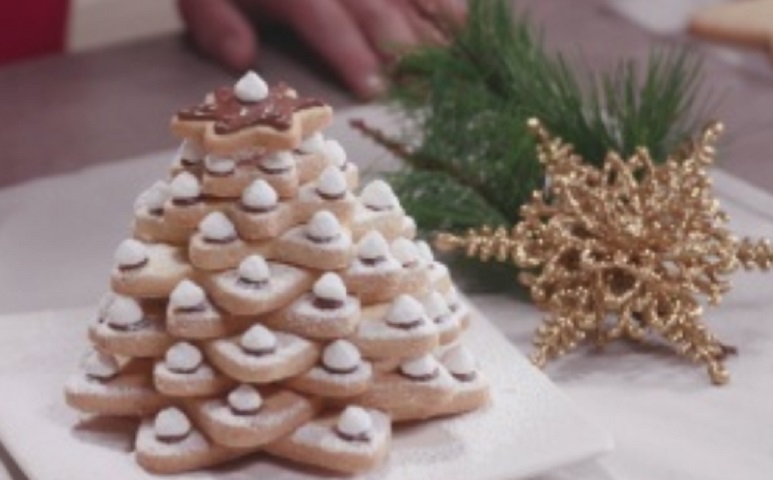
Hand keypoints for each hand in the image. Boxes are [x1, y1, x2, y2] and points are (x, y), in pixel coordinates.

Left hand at [177, 0, 465, 98]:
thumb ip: (214, 19)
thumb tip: (242, 59)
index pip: (324, 17)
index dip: (350, 53)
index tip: (375, 88)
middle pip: (371, 3)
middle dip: (400, 47)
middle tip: (426, 87)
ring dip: (432, 20)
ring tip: (457, 56)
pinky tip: (462, 20)